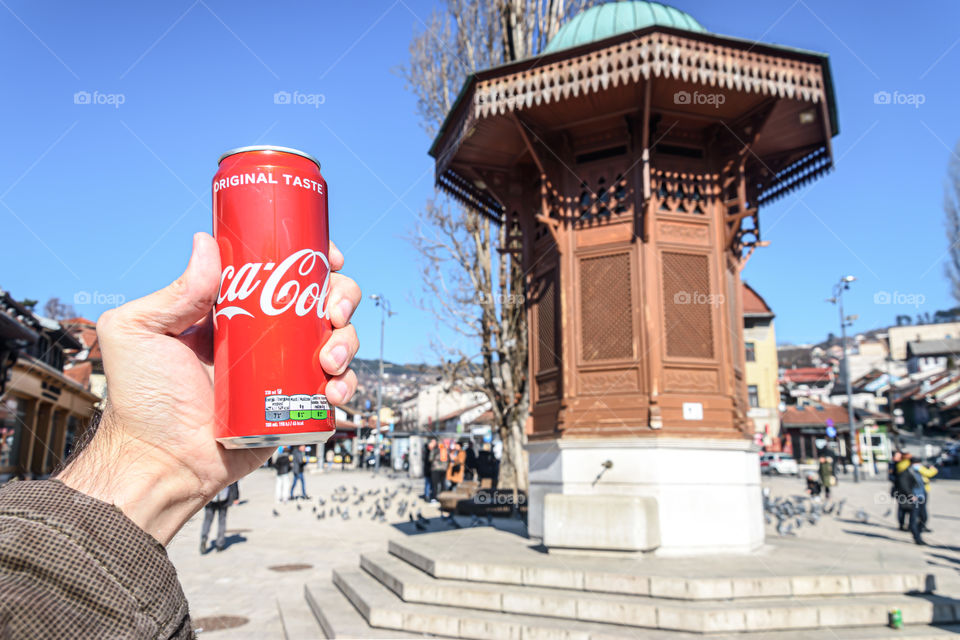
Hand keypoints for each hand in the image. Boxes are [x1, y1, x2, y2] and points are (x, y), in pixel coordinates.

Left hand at [58, 232, 359, 543]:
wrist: (161, 464)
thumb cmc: (141, 403)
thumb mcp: (140, 333)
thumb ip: (172, 290)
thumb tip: (207, 242)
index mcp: (230, 308)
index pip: (279, 270)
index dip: (310, 258)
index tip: (327, 257)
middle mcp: (262, 335)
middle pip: (319, 300)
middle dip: (341, 297)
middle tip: (333, 311)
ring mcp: (283, 369)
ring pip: (336, 339)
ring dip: (347, 340)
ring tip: (330, 360)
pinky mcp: (296, 404)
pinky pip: (336, 386)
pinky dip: (346, 384)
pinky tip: (332, 390)